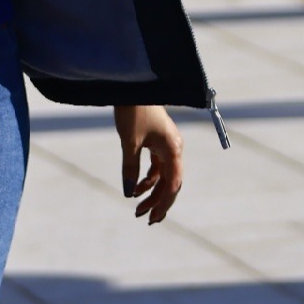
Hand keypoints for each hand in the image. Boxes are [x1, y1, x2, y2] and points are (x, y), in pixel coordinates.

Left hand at [115, 106, 184, 223]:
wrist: (134, 86)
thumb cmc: (133, 111)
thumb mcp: (129, 142)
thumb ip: (130, 168)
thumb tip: (129, 192)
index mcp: (173, 149)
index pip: (172, 184)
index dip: (163, 203)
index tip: (152, 217)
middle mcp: (174, 149)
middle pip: (170, 183)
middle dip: (158, 202)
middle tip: (143, 218)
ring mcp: (167, 146)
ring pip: (164, 176)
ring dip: (152, 192)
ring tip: (137, 206)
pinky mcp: (159, 142)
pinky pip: (158, 167)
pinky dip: (148, 179)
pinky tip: (137, 188)